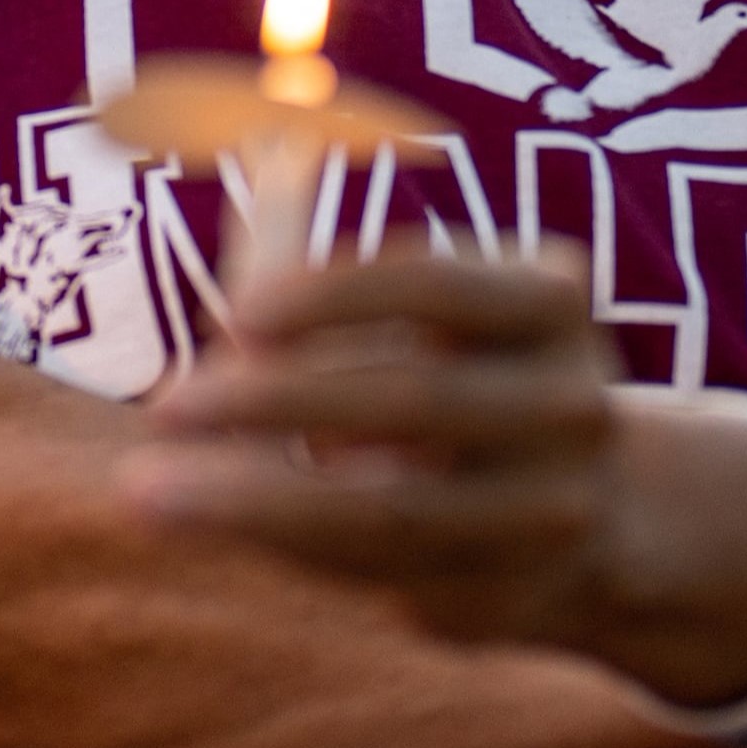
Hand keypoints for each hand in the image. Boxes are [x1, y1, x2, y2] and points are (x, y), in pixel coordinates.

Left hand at [123, 250, 630, 648]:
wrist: (603, 518)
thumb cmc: (460, 372)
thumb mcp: (412, 302)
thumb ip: (309, 239)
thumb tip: (225, 146)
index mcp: (550, 305)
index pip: (442, 286)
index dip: (338, 293)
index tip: (235, 311)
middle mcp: (567, 407)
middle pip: (416, 401)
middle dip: (276, 402)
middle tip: (163, 404)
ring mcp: (550, 513)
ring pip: (393, 514)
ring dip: (256, 501)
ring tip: (143, 490)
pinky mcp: (506, 602)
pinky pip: (381, 577)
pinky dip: (290, 548)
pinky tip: (211, 524)